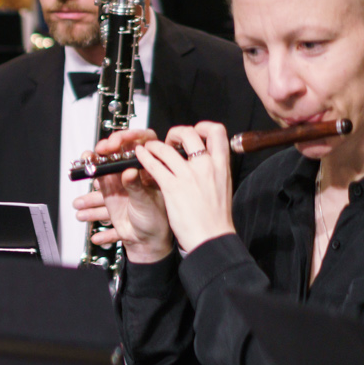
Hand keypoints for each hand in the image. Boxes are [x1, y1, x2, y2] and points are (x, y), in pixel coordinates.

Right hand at [77, 128, 174, 262]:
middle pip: (117, 151)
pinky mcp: (108, 193)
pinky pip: (94, 188)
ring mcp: (119, 181)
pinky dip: (86, 196)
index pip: (140, 143)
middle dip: (104, 150)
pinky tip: (84, 200)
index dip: (127, 137)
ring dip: (90, 168)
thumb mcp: (147, 202)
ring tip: (84, 168)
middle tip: (97, 153)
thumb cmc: (157, 220)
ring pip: (102, 168)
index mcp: (148, 168)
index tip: (116, 142)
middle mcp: (133, 171)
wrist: (146, 240)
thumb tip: (127, 171)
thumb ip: (136, 186)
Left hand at [127, 122, 236, 254]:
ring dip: (154, 145)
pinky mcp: (172, 187)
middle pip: (190, 133)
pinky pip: (154, 165)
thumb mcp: (223, 186)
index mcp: (221, 165)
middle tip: (170, 139)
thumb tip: (208, 159)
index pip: (218, 132)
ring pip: (167, 148)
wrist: (211, 237)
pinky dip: (144, 157)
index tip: (195, 132)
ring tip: (148, 147)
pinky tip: (140, 156)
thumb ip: (215, 170)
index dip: (204, 127)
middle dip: (177, 132)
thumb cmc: (216, 217)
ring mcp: (188, 175)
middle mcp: (206, 166)